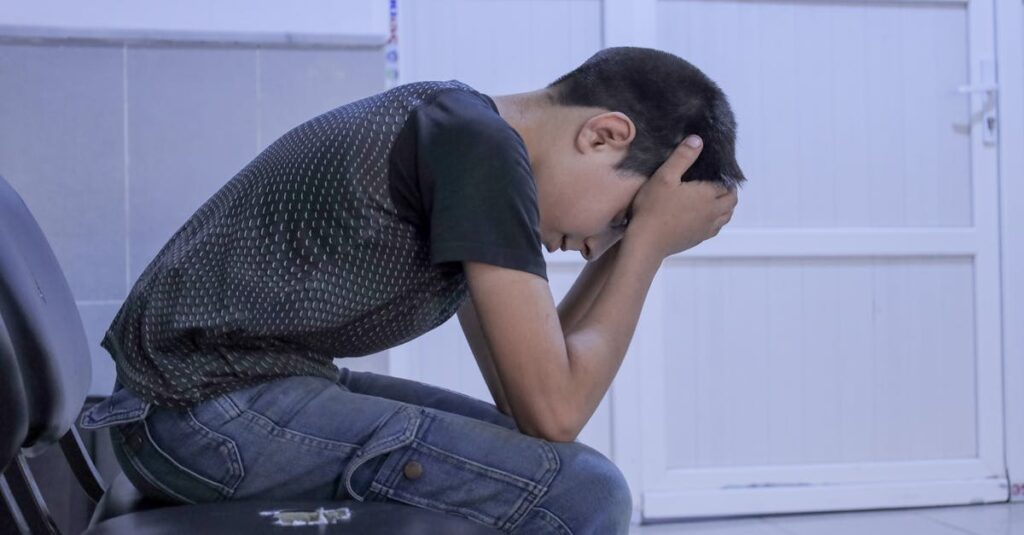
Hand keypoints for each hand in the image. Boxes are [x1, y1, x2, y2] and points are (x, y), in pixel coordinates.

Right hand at [625, 136, 737, 257]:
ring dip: (724, 206)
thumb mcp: (664, 176)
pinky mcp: (699, 239)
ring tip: (712, 198)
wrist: (646, 242)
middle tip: (715, 182)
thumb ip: (682, 157)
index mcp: (708, 195)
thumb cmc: (653, 208)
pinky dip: (716, 219)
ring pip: (726, 215)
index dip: (724, 176)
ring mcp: (707, 228)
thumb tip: (698, 140)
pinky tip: (703, 216)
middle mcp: (713, 212)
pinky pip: (716, 228)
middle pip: (731, 200)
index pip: (726, 183)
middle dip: (728, 190)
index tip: (715, 170)